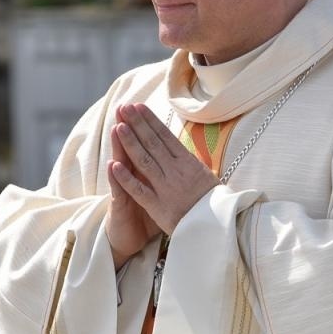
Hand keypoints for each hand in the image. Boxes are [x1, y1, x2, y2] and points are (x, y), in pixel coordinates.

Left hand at [108, 104, 219, 238]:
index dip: (150, 120)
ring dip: (130, 143)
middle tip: (124, 108)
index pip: (165, 136)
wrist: (219, 226)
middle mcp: (176, 171)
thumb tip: (182, 151)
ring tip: (118, 126)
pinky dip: (126, 178)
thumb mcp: (207, 177)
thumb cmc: (215, 203)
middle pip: (152, 143)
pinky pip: (139, 190)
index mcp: (188, 162)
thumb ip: (191, 164)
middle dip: (137, 124)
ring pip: (144, 161)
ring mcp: (166, 188)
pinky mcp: (158, 206)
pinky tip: (114, 165)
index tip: (139, 107)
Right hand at [108, 116, 160, 267]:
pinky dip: (117, 179)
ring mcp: (124, 190)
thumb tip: (186, 159)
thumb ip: (166, 176)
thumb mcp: (162, 194)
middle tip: (125, 106)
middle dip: (131, 127)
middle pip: (133, 148)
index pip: (146, 145)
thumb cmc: (148, 214)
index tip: (142, 107)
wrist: (128, 237)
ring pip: (123, 165)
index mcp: (145, 172)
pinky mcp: (120, 207)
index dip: (146, 127)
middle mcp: (132, 177)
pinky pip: (120, 193)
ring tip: (117, 126)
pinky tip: (113, 166)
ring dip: (121, 146)